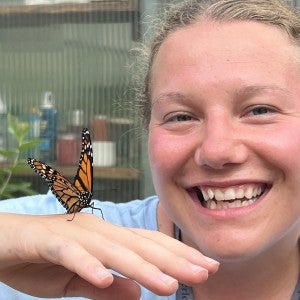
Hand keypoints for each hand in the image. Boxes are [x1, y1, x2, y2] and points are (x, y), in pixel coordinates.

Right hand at [0, 212, 218, 298]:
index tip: (205, 267)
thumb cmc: (43, 258)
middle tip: (203, 273)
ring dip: (140, 267)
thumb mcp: (79, 279)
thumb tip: (136, 294)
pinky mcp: (49, 241)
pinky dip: (88, 266)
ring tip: (167, 285)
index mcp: (106, 238)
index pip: (148, 244)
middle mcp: (96, 231)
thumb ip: (107, 286)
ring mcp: (74, 234)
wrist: (4, 241)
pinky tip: (104, 281)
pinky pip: (71, 254)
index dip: (177, 255)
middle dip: (173, 259)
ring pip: (113, 249)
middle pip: (139, 245)